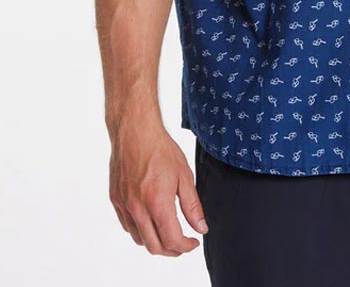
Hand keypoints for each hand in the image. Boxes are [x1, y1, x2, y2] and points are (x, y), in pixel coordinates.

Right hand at [108, 120, 208, 255]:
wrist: (135, 132)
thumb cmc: (160, 149)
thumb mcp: (184, 176)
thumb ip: (192, 206)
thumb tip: (200, 228)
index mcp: (157, 202)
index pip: (172, 239)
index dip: (186, 246)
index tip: (194, 242)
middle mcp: (137, 208)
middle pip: (155, 246)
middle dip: (172, 250)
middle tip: (183, 243)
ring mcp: (124, 206)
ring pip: (139, 239)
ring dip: (156, 242)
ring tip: (169, 233)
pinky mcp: (116, 200)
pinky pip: (128, 226)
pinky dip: (141, 231)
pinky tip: (151, 222)